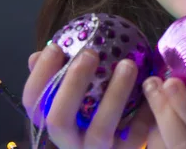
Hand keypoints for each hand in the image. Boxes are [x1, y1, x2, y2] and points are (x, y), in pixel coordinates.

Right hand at [23, 44, 153, 147]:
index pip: (33, 103)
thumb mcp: (77, 93)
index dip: (39, 75)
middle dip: (72, 85)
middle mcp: (69, 143)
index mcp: (55, 122)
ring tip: (128, 64)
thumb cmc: (97, 108)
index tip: (56, 46)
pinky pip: (135, 133)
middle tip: (89, 53)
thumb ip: (61, 75)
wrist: (124, 143)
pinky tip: (152, 83)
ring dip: (114, 94)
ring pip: (100, 130)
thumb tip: (37, 54)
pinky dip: (144, 109)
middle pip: (58, 120)